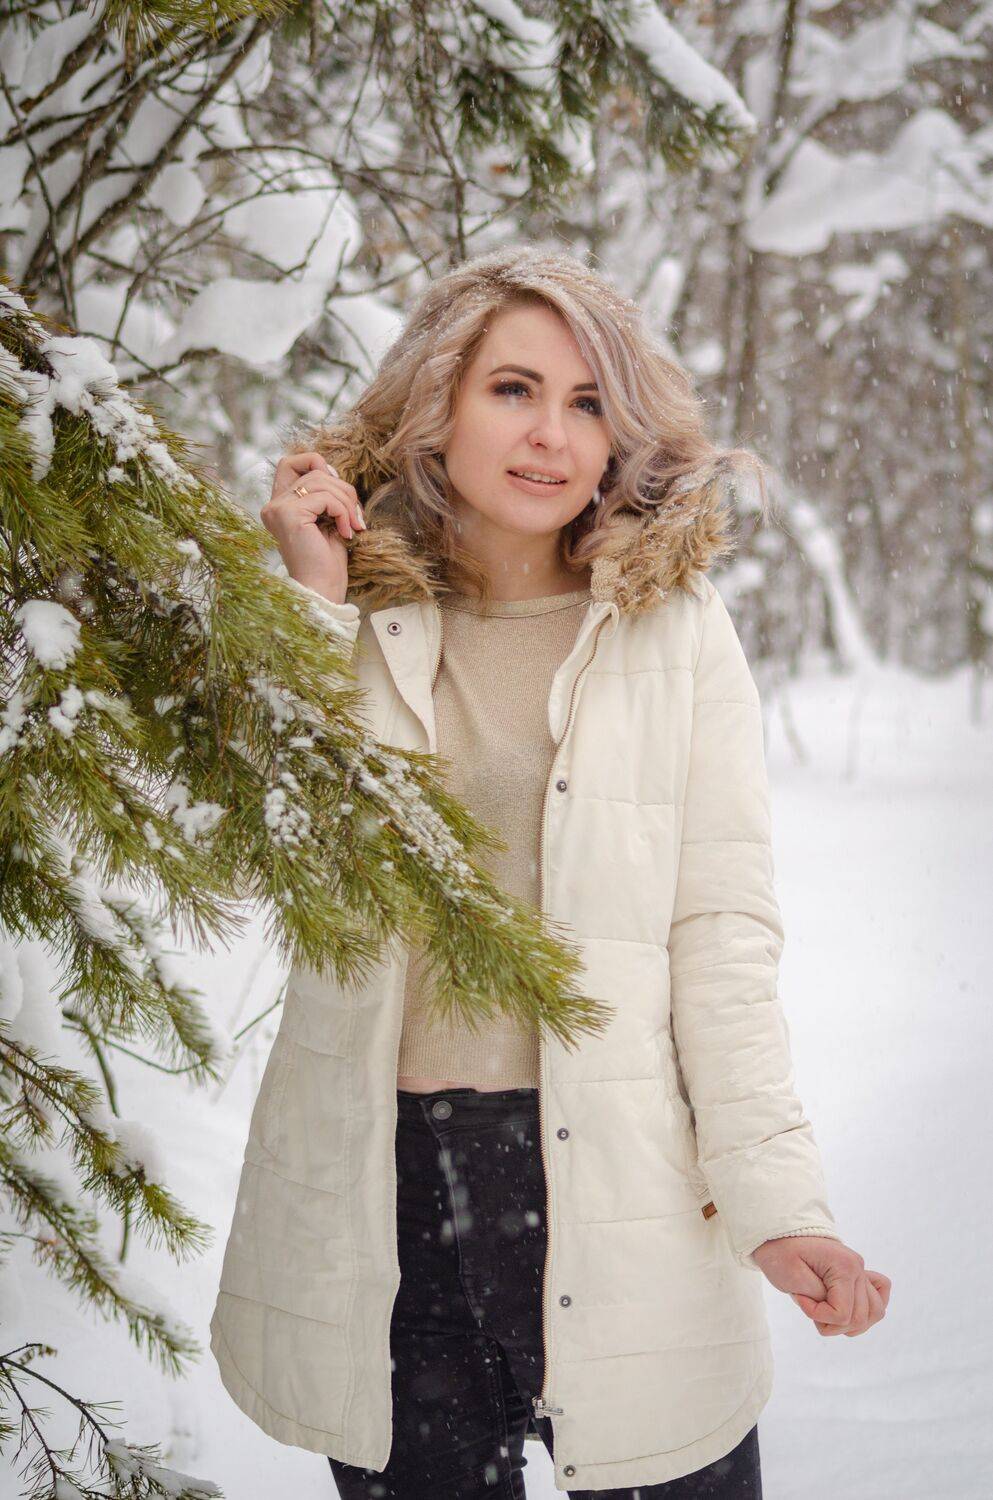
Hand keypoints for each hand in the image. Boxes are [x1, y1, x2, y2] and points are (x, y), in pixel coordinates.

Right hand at [261, 451, 365, 600]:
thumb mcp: (327, 518)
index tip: (338, 493)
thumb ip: (324, 493)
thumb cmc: (326, 561)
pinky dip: (343, 511)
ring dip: (347, 502)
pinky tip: (345, 532)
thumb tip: (331, 469)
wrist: (322, 589)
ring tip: (352, 526)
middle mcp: (273, 505)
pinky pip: (325, 497)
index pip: (290, 463)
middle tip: (355, 516)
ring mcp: (278, 509)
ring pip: (322, 480)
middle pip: (314, 470)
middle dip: (343, 489)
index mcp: (279, 505)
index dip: (317, 465)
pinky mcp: (289, 515)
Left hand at [751, 1235, 890, 1336]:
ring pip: (874, 1313)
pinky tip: (848, 1310)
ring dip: (849, 1323)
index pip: (842, 1314)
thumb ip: (818, 1297)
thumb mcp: (791, 1275)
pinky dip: (866, 1311)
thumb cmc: (782, 1253)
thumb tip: (838, 1313)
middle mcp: (858, 1268)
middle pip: (859, 1318)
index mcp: (844, 1266)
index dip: (818, 1315)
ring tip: (825, 1311)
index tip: (799, 1298)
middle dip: (831, 1323)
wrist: (780, 1235)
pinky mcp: (859, 1276)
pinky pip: (879, 1298)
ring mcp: (861, 1272)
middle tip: (809, 1307)